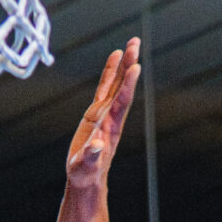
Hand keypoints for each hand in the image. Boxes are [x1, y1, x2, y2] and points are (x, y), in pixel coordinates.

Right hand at [66, 38, 141, 193]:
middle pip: (123, 86)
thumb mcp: (86, 167)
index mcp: (110, 127)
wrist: (86, 178)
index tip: (135, 67)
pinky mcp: (97, 111)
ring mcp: (105, 112)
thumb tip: (95, 146)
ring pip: (117, 83)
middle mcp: (111, 116)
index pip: (122, 102)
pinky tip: (115, 56)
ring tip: (131, 44)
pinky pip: (105, 87)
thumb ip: (91, 156)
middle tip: (135, 43)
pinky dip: (111, 71)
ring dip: (124, 63)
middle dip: (129, 65)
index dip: (128, 85)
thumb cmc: (86, 174)